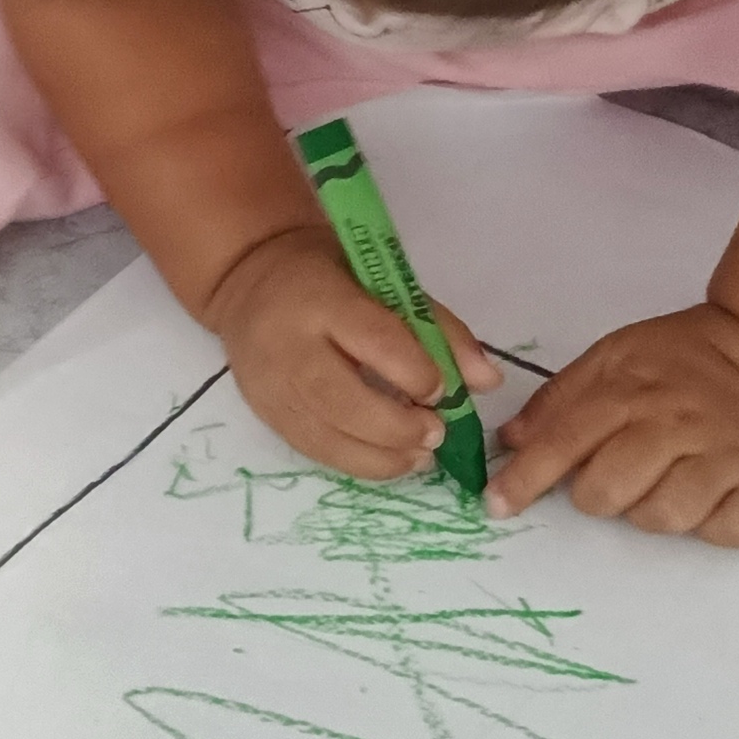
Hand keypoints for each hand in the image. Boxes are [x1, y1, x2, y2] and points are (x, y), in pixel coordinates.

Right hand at [206, 226, 497, 480]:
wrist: (251, 279)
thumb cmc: (331, 275)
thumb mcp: (384, 281)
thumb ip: (437, 327)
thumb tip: (487, 381)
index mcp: (321, 299)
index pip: (372, 340)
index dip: (413, 373)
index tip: (442, 391)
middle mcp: (288, 344)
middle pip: (342, 400)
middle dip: (397, 427)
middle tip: (436, 434)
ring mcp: (271, 384)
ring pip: (326, 436)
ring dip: (381, 457)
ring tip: (420, 457)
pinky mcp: (266, 413)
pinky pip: (314, 450)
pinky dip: (357, 462)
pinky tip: (389, 460)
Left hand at [488, 302, 738, 549]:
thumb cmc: (687, 355)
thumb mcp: (617, 354)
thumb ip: (562, 398)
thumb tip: (512, 441)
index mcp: (632, 390)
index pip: (563, 443)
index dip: (525, 480)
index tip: (497, 504)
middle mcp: (677, 424)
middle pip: (607, 493)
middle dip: (598, 495)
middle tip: (618, 474)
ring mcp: (726, 457)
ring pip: (663, 518)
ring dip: (654, 511)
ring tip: (669, 481)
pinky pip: (724, 532)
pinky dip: (712, 524)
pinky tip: (712, 495)